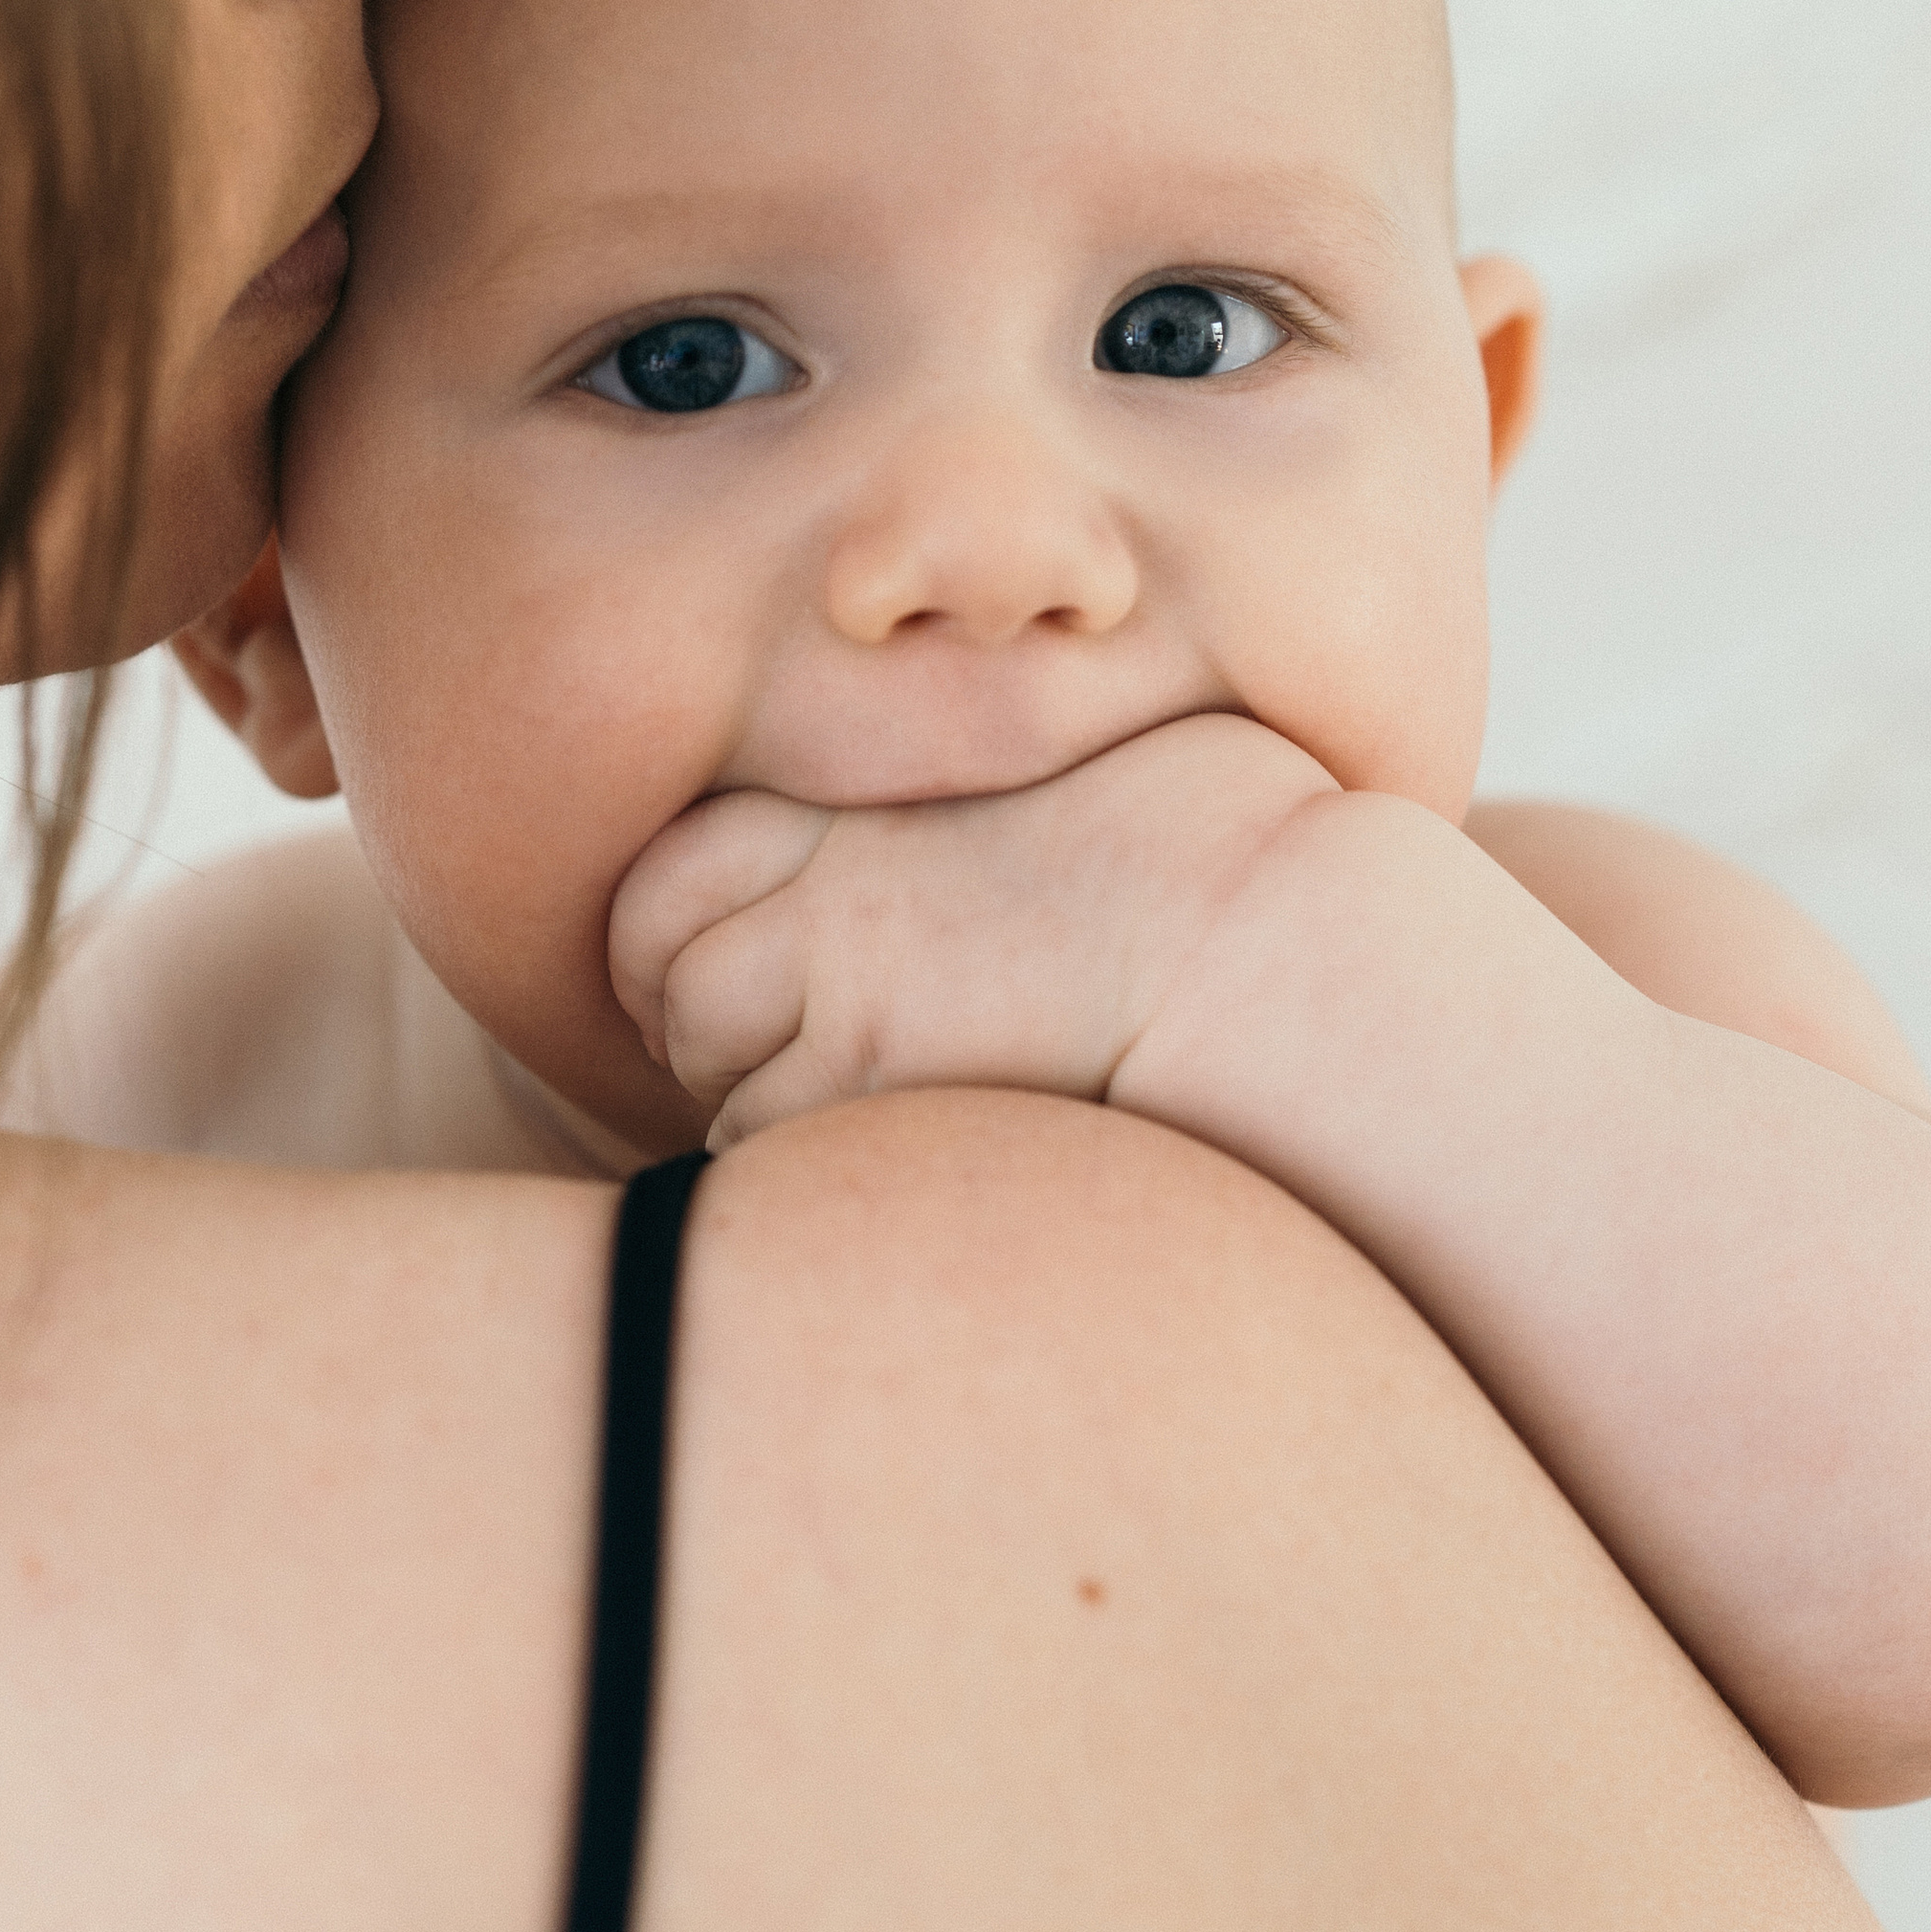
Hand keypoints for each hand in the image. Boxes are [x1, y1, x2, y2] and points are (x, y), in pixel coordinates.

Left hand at [609, 712, 1338, 1145]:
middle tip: (733, 1053)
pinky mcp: (877, 1074)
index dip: (663, 928)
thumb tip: (919, 839)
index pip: (678, 861)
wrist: (1267, 933)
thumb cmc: (1209, 842)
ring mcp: (843, 978)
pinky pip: (767, 1140)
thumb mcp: (1056, 773)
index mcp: (868, 795)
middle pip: (665, 965)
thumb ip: (950, 802)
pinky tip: (875, 1157)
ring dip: (745, 1097)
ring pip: (707, 1064)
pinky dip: (796, 1159)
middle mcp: (831, 879)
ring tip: (829, 1110)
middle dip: (683, 1022)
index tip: (693, 966)